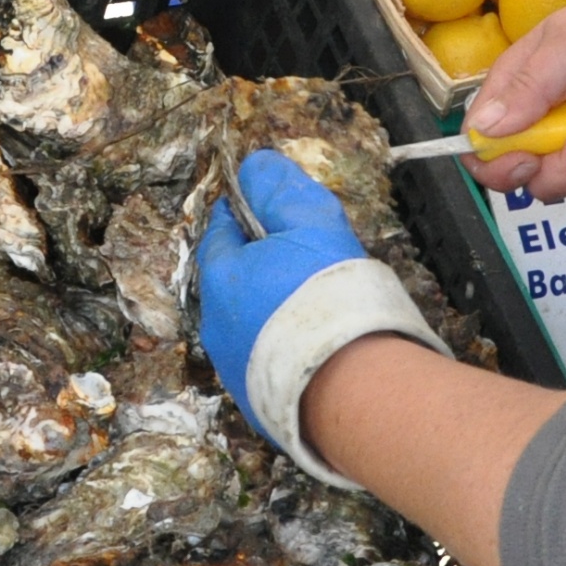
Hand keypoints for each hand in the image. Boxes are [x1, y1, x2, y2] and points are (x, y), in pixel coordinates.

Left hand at [192, 152, 371, 437]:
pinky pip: (266, 358)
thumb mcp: (309, 220)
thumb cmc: (327, 292)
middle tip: (304, 259)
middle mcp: (215, 324)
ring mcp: (233, 366)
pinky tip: (313, 342)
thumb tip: (253, 166)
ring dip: (271, 307)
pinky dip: (283, 345)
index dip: (247, 216)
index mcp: (220, 277)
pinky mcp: (256, 399)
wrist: (349, 385)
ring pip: (248, 321)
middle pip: (234, 279)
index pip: (221, 231)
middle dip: (261, 264)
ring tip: (312, 303)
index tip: (276, 214)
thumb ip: (278, 188)